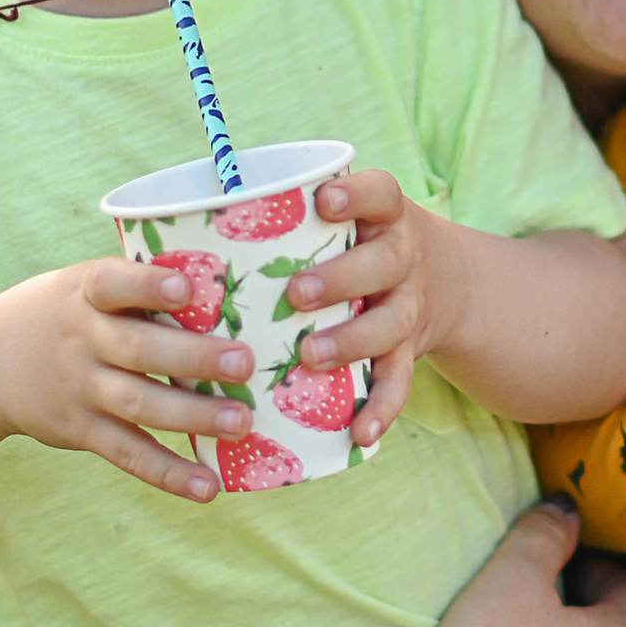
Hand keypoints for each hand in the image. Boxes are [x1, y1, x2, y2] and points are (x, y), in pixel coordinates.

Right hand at [0, 254, 256, 500]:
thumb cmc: (63, 313)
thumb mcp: (82, 286)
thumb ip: (136, 292)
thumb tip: (223, 299)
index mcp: (84, 292)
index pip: (112, 283)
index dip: (148, 285)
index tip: (186, 288)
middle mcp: (81, 339)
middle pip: (139, 349)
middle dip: (194, 357)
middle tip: (243, 364)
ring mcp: (80, 388)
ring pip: (139, 404)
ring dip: (193, 416)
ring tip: (239, 422)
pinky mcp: (81, 430)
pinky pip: (129, 453)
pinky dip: (168, 473)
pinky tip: (207, 486)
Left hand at [281, 166, 467, 445]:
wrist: (445, 281)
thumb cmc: (361, 242)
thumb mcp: (348, 217)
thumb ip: (289, 217)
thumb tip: (180, 220)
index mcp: (384, 216)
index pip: (381, 193)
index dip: (357, 195)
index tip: (326, 200)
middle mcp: (403, 258)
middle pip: (383, 263)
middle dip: (340, 278)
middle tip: (297, 292)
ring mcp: (409, 307)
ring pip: (390, 325)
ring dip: (351, 341)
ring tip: (310, 356)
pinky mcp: (409, 351)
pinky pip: (399, 382)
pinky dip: (381, 410)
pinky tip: (359, 433)